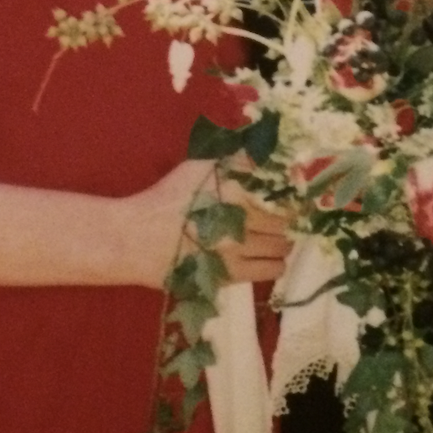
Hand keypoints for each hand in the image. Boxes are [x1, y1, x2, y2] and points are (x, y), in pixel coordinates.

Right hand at [129, 160, 290, 291]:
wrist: (138, 239)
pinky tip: (272, 257)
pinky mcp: (232, 275)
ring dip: (284, 241)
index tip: (294, 197)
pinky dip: (277, 262)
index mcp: (236, 189)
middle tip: (288, 219)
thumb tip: (267, 156)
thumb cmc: (167, 198)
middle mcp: (243, 220)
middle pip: (284, 220)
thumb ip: (236, 161)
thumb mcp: (200, 168)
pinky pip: (269, 270)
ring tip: (279, 238)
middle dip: (289, 219)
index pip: (281, 192)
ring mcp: (239, 250)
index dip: (291, 195)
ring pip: (281, 245)